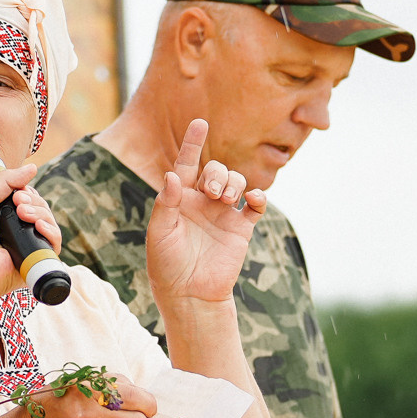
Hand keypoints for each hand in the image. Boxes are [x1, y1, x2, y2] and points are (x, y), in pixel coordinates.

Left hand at [0, 161, 59, 312]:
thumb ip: (6, 179)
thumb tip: (32, 167)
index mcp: (1, 216)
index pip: (27, 198)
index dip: (27, 192)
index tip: (18, 194)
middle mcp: (15, 230)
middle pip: (40, 207)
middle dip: (34, 201)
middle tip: (18, 204)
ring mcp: (26, 245)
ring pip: (48, 222)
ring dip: (41, 212)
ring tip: (24, 214)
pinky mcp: (35, 260)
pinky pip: (53, 243)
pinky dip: (51, 231)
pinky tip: (39, 227)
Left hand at [146, 118, 265, 307]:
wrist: (190, 294)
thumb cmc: (166, 265)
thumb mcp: (159, 233)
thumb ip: (165, 203)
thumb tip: (174, 176)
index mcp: (180, 200)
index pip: (187, 165)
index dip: (192, 144)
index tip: (200, 123)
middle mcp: (203, 203)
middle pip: (216, 171)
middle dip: (217, 174)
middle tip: (213, 193)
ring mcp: (223, 215)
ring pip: (237, 183)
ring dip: (234, 183)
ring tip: (226, 199)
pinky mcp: (240, 229)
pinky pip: (255, 206)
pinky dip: (257, 198)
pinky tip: (251, 200)